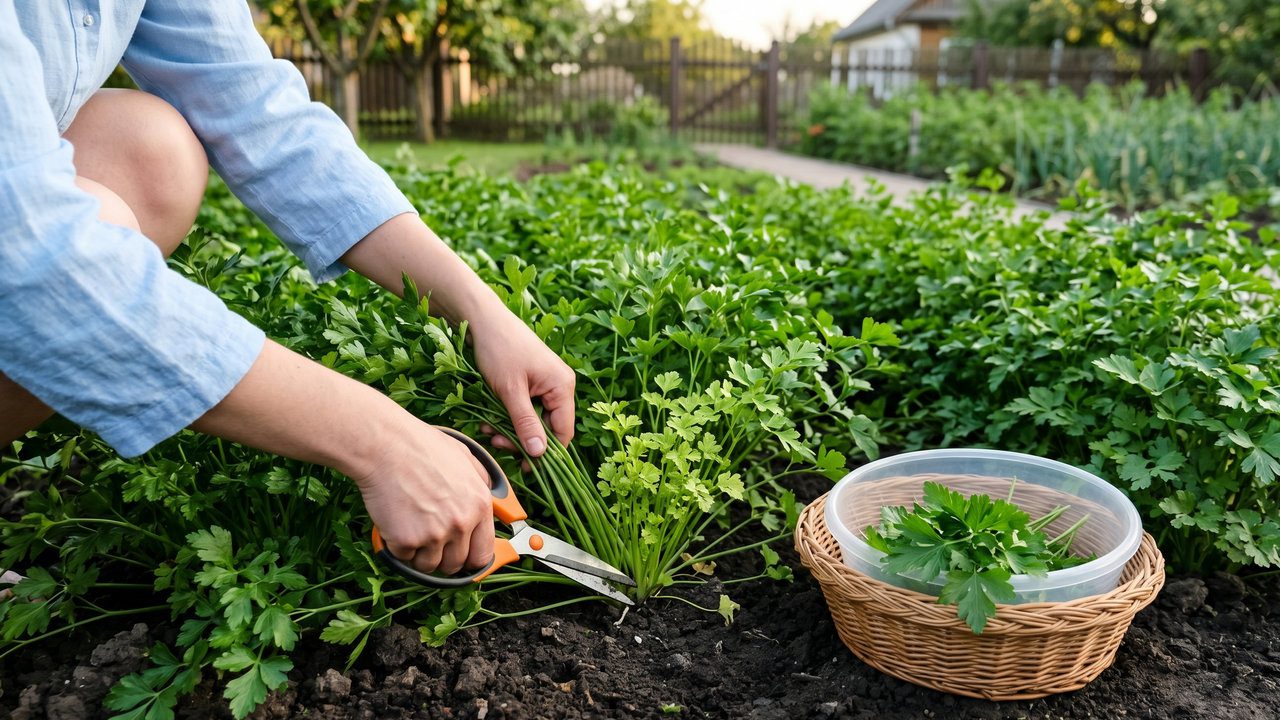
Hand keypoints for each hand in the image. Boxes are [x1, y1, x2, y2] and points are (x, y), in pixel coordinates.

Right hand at [348, 420, 494, 574]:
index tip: (461, 558)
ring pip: (428, 566)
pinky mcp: (406, 540)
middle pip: (455, 565)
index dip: (470, 560)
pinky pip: (403, 558)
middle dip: (442, 557)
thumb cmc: (422, 447)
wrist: (385, 446)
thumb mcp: (465, 458)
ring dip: (419, 554)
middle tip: (428, 540)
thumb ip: (482, 482)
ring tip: (410, 527)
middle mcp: (461, 524)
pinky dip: (397, 546)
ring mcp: (434, 535)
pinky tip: (395, 523)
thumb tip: (490, 498)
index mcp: (480, 506)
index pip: (483, 554)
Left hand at [472, 311, 575, 458]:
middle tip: (497, 442)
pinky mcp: (532, 381)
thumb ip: (526, 423)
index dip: (547, 453)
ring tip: (489, 429)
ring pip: (534, 419)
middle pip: (548, 427)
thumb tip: (540, 454)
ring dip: (512, 428)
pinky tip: (490, 418)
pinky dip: (509, 415)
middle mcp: (560, 385)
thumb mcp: (510, 391)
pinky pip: (526, 407)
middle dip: (523, 439)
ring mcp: (546, 382)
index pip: (563, 432)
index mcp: (562, 386)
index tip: (525, 467)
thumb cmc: (499, 350)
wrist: (482, 319)